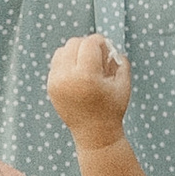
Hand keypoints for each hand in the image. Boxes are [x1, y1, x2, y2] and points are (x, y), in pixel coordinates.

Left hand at [46, 30, 133, 145]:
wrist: (94, 134)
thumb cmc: (112, 108)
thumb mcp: (123, 83)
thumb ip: (120, 60)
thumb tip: (110, 47)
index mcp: (87, 76)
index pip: (89, 43)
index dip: (101, 42)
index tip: (108, 50)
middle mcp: (68, 77)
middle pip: (74, 43)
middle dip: (87, 46)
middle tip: (98, 58)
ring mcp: (56, 82)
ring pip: (62, 50)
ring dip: (75, 52)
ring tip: (87, 66)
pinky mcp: (50, 86)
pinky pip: (56, 63)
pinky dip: (67, 62)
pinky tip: (78, 74)